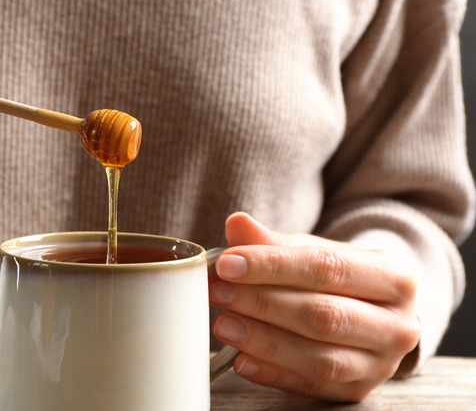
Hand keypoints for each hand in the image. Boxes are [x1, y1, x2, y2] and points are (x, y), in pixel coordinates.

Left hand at [209, 212, 420, 401]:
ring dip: (264, 341)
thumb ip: (274, 241)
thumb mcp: (314, 250)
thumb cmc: (339, 277)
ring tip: (223, 324)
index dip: (273, 266)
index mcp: (394, 276)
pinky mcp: (358, 391)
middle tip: (219, 292)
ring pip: (319, 358)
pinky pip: (311, 386)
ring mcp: (382, 364)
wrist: (375, 313)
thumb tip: (237, 225)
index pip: (327, 268)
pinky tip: (241, 360)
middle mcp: (397, 323)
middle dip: (263, 303)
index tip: (228, 263)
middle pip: (323, 315)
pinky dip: (273, 374)